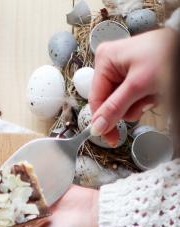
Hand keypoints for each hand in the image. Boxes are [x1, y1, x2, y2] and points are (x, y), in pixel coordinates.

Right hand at [89, 28, 176, 144]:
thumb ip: (115, 108)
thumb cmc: (166, 54)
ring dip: (139, 103)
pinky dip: (145, 98)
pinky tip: (154, 90)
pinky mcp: (134, 77)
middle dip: (129, 105)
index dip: (102, 121)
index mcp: (105, 59)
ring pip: (122, 103)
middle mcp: (111, 64)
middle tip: (144, 99)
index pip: (96, 99)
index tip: (111, 138)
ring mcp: (123, 71)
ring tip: (152, 91)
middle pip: (110, 102)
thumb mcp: (138, 85)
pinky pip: (133, 98)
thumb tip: (98, 127)